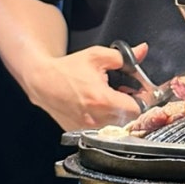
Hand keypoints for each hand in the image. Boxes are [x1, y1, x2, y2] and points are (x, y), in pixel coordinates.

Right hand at [25, 42, 148, 130]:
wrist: (42, 81)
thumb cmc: (67, 69)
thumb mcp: (97, 56)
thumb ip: (123, 57)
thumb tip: (142, 51)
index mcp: (103, 100)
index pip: (137, 109)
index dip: (142, 100)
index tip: (138, 93)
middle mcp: (96, 118)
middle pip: (128, 120)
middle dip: (130, 107)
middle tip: (125, 94)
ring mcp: (86, 128)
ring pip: (115, 127)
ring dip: (118, 115)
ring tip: (110, 101)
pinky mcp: (79, 132)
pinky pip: (100, 131)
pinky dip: (103, 121)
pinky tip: (97, 108)